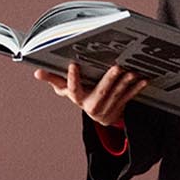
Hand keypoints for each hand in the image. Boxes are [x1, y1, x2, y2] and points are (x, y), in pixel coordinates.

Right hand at [33, 61, 148, 127]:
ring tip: (131, 71)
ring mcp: (107, 109)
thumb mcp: (67, 90)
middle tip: (117, 67)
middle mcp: (91, 106)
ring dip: (125, 83)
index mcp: (78, 99)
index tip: (73, 64)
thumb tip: (36, 72)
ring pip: (117, 95)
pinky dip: (136, 89)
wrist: (99, 114)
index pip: (73, 89)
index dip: (72, 78)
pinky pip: (129, 98)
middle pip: (101, 93)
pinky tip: (143, 80)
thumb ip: (54, 80)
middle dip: (109, 80)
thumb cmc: (81, 95)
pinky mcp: (119, 109)